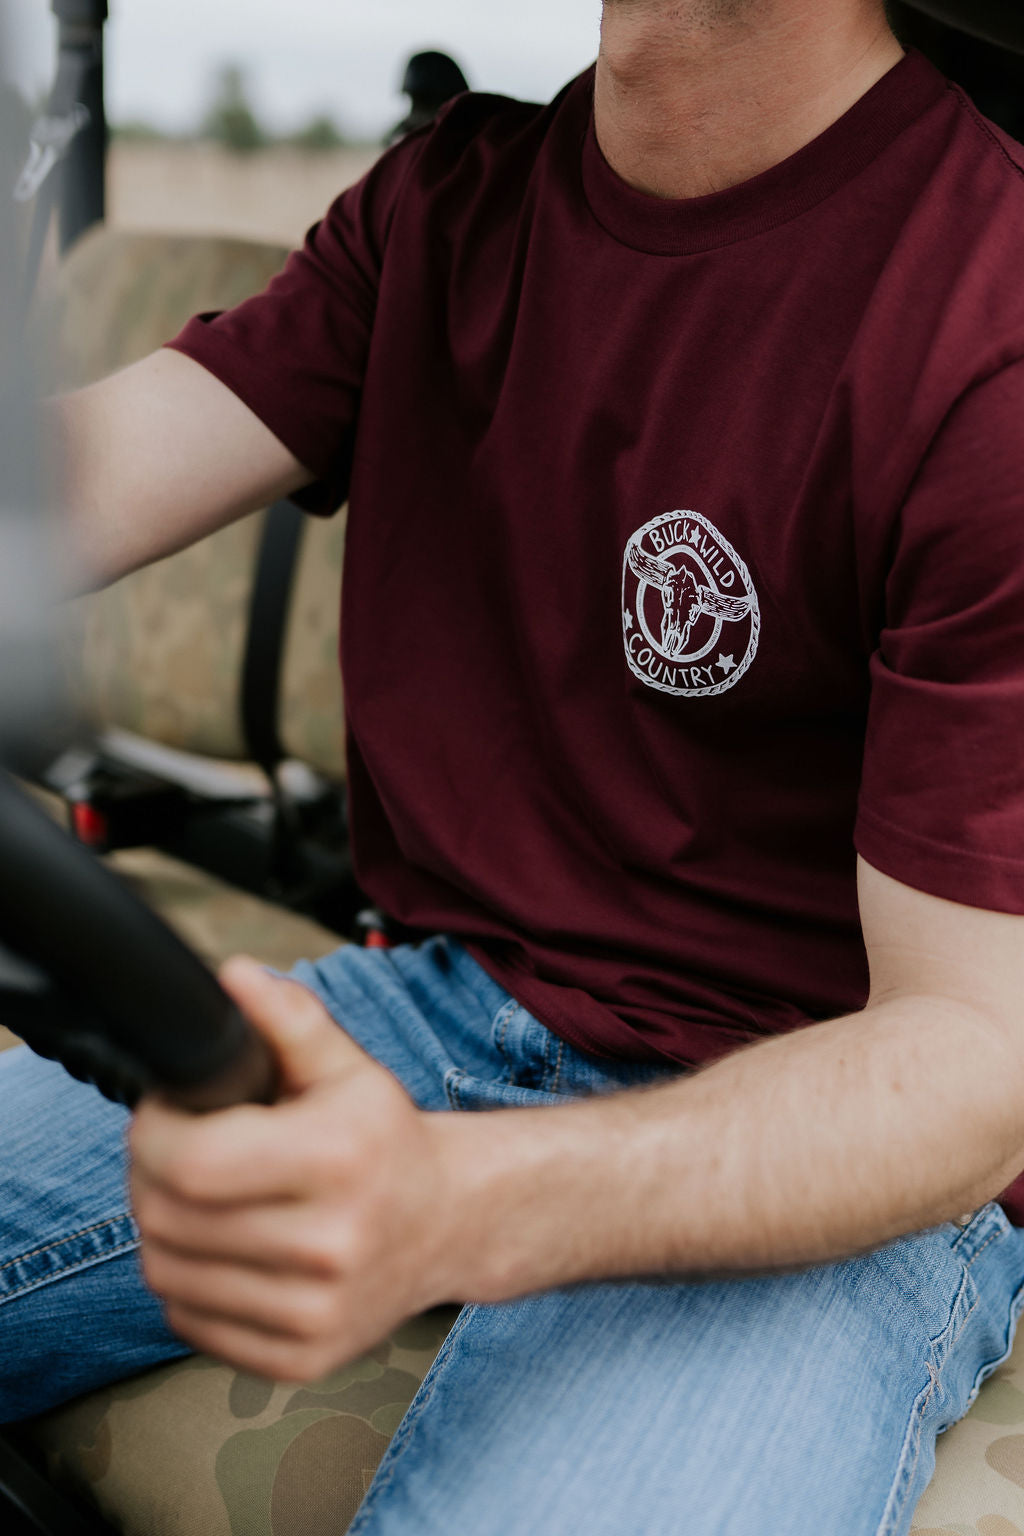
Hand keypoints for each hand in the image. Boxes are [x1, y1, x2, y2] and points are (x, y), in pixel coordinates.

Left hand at [130, 957, 456, 1381]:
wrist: (451, 1222)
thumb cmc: (387, 1141)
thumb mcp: (349, 1067)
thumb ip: (290, 1018)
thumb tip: (233, 977)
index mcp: (338, 1159)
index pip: (190, 1162)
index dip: (153, 1131)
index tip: (167, 1112)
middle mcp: (331, 1243)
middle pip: (166, 1219)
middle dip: (150, 1175)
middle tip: (179, 1150)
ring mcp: (316, 1310)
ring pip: (167, 1275)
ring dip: (164, 1230)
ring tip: (202, 1197)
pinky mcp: (302, 1357)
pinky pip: (191, 1323)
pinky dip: (188, 1284)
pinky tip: (223, 1248)